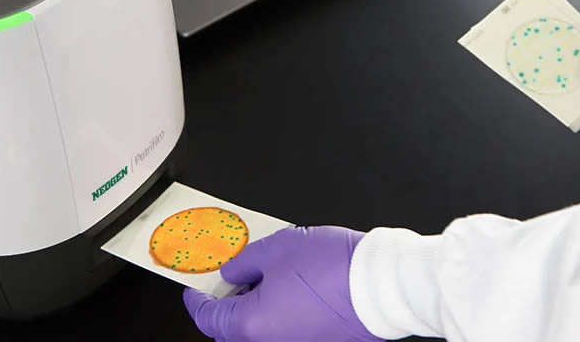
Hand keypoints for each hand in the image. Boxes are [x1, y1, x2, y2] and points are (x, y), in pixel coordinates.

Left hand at [183, 226, 382, 341]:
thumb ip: (245, 261)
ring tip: (269, 277)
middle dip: (229, 306)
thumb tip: (234, 270)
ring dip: (258, 309)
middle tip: (234, 279)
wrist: (383, 284)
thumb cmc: (335, 268)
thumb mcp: (277, 248)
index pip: (209, 318)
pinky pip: (290, 331)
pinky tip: (294, 288)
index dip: (198, 300)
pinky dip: (282, 314)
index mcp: (251, 325)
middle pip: (235, 331)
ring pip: (264, 331)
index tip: (196, 289)